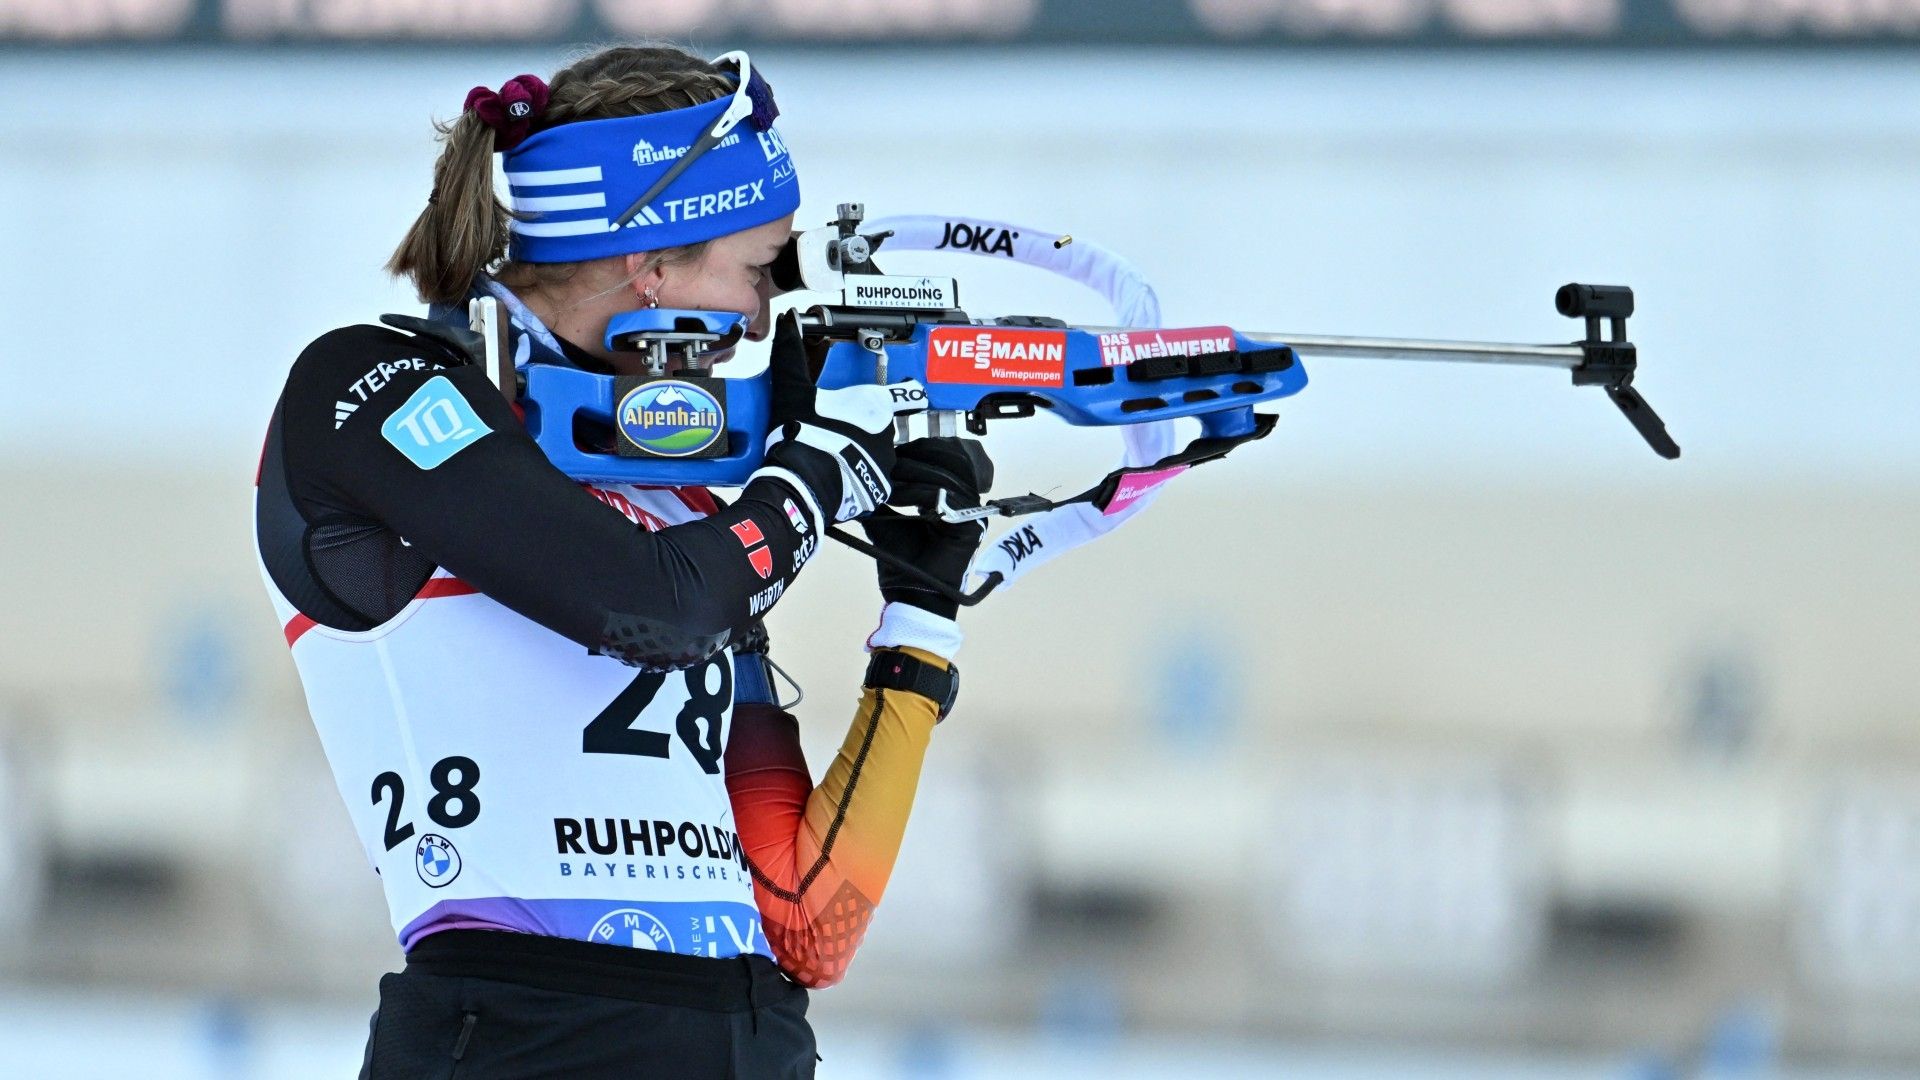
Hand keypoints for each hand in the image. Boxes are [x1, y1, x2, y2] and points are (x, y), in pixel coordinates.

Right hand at [753, 312, 924, 523]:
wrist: (803, 485)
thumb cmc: (803, 433)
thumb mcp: (792, 391)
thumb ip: (791, 356)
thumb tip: (787, 323)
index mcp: (874, 405)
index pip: (894, 394)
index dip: (884, 395)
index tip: (874, 398)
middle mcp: (888, 434)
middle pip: (875, 424)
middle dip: (855, 425)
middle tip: (827, 428)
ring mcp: (885, 464)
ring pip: (873, 452)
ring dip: (855, 451)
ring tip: (826, 453)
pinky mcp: (878, 490)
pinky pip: (868, 478)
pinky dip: (853, 476)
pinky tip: (832, 473)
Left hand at [861, 438, 993, 619]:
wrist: (912, 597)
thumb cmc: (902, 564)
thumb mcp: (887, 520)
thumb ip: (882, 496)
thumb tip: (860, 472)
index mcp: (950, 498)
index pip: (945, 456)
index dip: (920, 448)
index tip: (891, 450)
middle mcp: (965, 502)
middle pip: (953, 456)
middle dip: (921, 452)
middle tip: (892, 457)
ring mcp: (972, 513)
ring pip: (950, 472)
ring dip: (917, 469)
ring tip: (892, 475)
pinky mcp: (972, 524)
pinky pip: (949, 496)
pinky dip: (920, 491)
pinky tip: (897, 493)